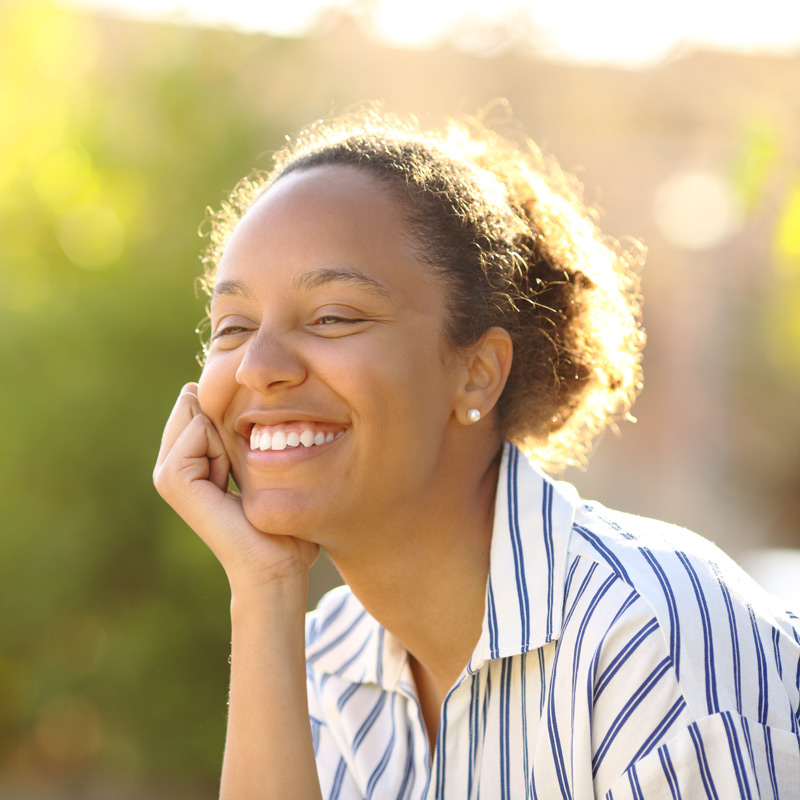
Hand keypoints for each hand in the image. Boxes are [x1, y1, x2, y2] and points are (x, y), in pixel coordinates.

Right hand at [153, 383, 318, 591]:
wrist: (274, 562)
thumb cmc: (280, 519)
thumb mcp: (261, 461)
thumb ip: (244, 430)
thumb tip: (230, 394)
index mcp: (190, 459)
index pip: (206, 402)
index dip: (237, 422)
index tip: (246, 466)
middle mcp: (171, 463)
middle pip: (198, 403)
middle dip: (228, 426)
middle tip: (239, 474)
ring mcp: (166, 472)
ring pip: (199, 413)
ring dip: (228, 440)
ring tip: (233, 480)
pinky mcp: (170, 478)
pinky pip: (198, 430)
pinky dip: (222, 450)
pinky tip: (225, 485)